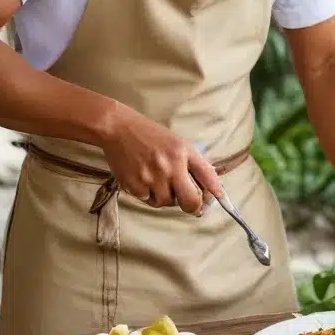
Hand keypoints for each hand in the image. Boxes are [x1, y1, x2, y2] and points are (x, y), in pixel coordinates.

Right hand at [98, 105, 222, 214]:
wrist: (118, 129)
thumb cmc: (152, 136)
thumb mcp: (180, 144)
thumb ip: (197, 164)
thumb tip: (213, 187)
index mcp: (182, 154)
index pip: (206, 179)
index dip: (214, 194)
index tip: (216, 199)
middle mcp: (168, 168)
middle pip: (189, 202)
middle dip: (192, 205)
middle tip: (190, 202)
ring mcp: (150, 178)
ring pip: (166, 202)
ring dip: (167, 196)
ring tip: (160, 180)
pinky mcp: (133, 186)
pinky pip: (148, 200)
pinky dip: (149, 195)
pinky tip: (145, 180)